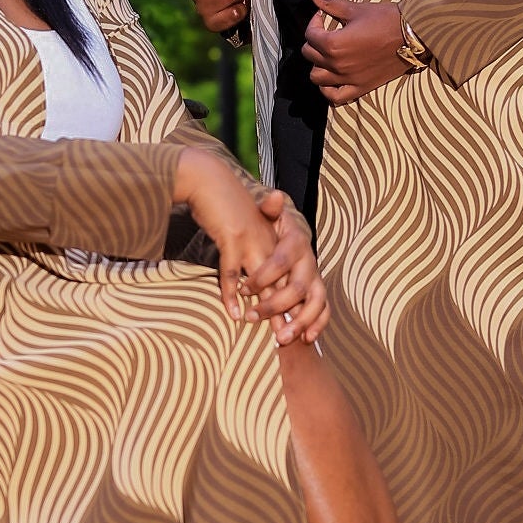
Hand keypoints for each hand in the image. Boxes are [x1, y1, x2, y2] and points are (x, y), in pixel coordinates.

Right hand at [174, 153, 327, 344]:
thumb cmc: (233, 212)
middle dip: (290, 317)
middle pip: (291, 287)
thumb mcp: (256, 237)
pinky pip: (233, 272)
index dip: (310, 310)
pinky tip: (233, 312)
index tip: (307, 336)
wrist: (212, 181)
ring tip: (261, 331)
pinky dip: (232, 294)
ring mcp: (255, 241)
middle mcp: (275, 244)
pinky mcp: (233, 238)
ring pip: (267, 283)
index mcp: (285, 245)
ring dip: (264, 309)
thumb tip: (269, 295)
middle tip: (284, 341)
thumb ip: (264, 264)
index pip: (306, 282)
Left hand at [303, 0, 413, 103]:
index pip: (310, 35)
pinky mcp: (360, 87)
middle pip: (310, 55)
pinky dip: (328, 89)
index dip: (315, 22)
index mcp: (333, 44)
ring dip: (318, 65)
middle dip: (315, 41)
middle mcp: (337, 64)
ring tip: (327, 55)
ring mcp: (348, 79)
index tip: (324, 16)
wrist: (413, 35)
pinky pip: (335, 96)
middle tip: (326, 33)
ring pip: (317, 77)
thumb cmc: (385, 19)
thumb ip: (330, 2)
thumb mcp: (356, 9)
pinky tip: (331, 78)